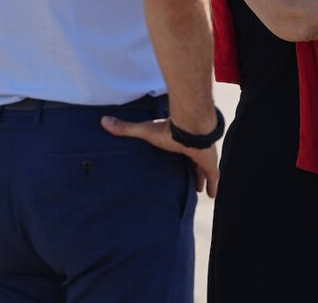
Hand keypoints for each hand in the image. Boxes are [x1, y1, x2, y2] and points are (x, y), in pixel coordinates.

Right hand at [101, 116, 220, 197]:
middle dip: (190, 169)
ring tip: (198, 188)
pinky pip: (213, 178)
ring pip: (203, 170)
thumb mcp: (144, 131)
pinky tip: (212, 196)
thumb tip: (103, 120)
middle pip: (192, 161)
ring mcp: (203, 157)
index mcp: (179, 141)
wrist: (192, 129)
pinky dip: (213, 187)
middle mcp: (192, 149)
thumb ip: (126, 128)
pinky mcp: (210, 165)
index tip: (175, 159)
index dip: (177, 155)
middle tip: (187, 178)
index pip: (178, 150)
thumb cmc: (169, 130)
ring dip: (201, 178)